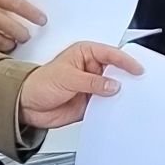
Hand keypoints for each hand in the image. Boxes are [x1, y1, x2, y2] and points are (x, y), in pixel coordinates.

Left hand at [18, 42, 143, 128]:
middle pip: (115, 72)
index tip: (136, 69)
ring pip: (112, 89)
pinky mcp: (90, 103)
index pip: (111, 54)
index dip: (125, 61)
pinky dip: (112, 108)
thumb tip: (112, 85)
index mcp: (85, 54)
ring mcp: (91, 86)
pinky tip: (117, 110)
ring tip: (128, 99)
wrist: (27, 106)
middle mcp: (90, 69)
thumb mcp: (67, 78)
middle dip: (125, 78)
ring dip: (119, 95)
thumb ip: (91, 82)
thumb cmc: (39, 83)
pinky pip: (106, 105)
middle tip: (136, 85)